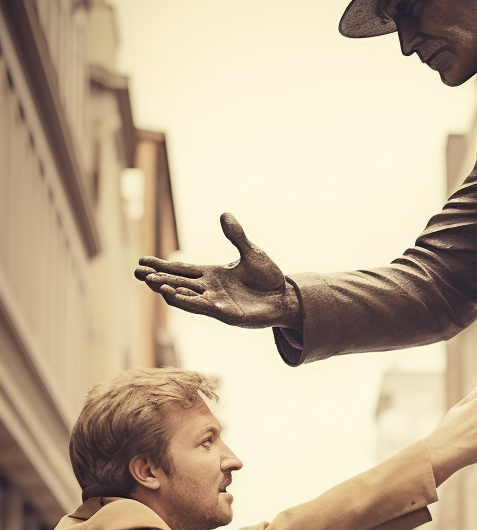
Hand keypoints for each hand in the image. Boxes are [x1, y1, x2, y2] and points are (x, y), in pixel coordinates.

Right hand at [135, 213, 300, 329]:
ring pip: (185, 296)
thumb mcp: (251, 253)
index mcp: (212, 274)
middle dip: (157, 278)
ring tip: (150, 282)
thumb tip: (224, 215)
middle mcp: (210, 289)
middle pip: (177, 282)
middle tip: (136, 272)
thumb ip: (237, 236)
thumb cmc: (268, 277)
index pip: (181, 269)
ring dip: (167, 290)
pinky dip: (185, 300)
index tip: (141, 260)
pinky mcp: (226, 314)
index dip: (161, 266)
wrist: (286, 298)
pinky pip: (201, 307)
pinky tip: (171, 293)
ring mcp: (216, 302)